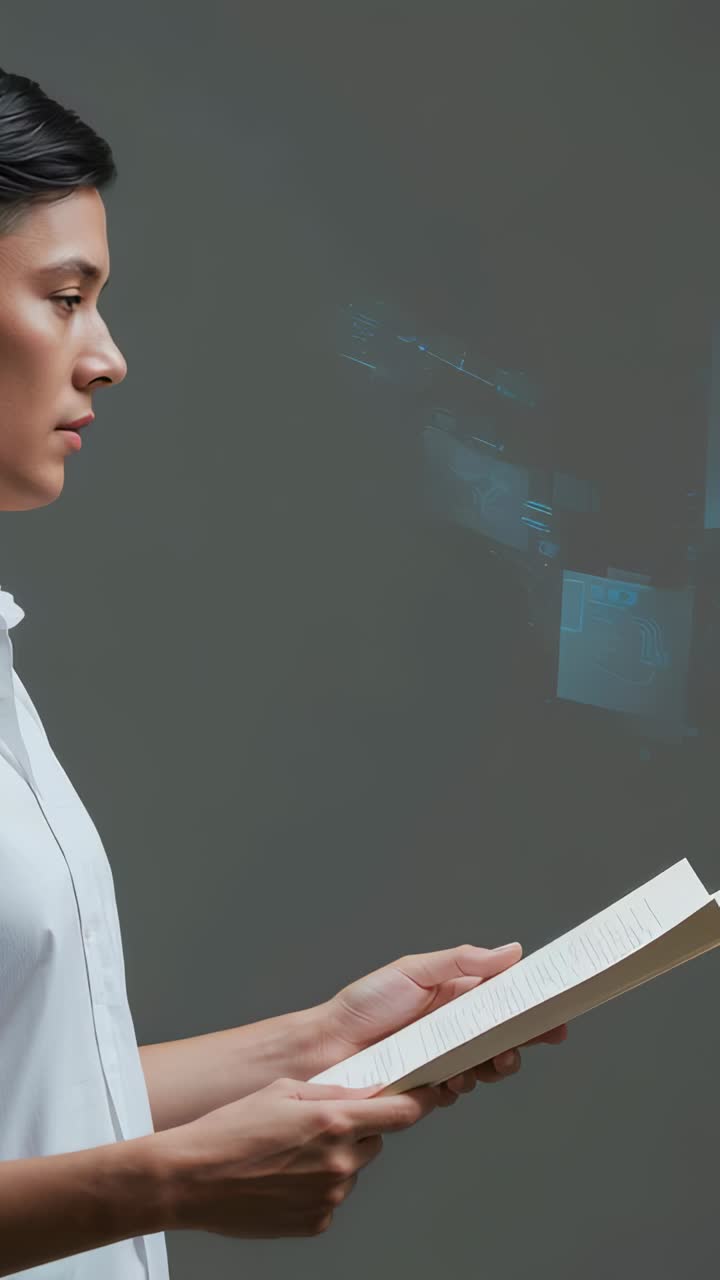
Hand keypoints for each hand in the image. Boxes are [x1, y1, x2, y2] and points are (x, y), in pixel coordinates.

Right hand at [158, 1076, 437, 1238]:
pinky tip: (282, 1179)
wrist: (192, 1178)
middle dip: (355, 1130)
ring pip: (351, 1170)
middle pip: (373, 1140)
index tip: (433, 1093)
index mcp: (334, 1121)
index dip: (421, 1101)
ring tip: (287, 1155)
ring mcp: (330, 1196)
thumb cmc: (232, 1127)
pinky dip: (316, 1188)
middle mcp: (340, 1162)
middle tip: (314, 1127)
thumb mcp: (284, 1089)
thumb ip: (331, 1091)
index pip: (401, 1112)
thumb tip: (363, 1092)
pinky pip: (331, 1198)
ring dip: (334, 1160)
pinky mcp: (317, 1222)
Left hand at [317, 943, 566, 1105]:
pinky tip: (453, 1077)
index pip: (505, 999)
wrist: (327, 1047)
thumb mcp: (415, 971)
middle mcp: (455, 1028)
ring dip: (498, 1063)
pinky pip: (461, 1089)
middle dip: (527, 1038)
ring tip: (496, 1058)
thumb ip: (463, 961)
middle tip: (540, 1037)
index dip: (534, 1005)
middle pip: (506, 1035)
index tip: (559, 1010)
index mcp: (457, 995)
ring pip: (489, 1065)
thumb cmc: (366, 1004)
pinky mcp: (433, 1088)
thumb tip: (512, 952)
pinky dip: (464, 1083)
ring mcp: (446, 1059)